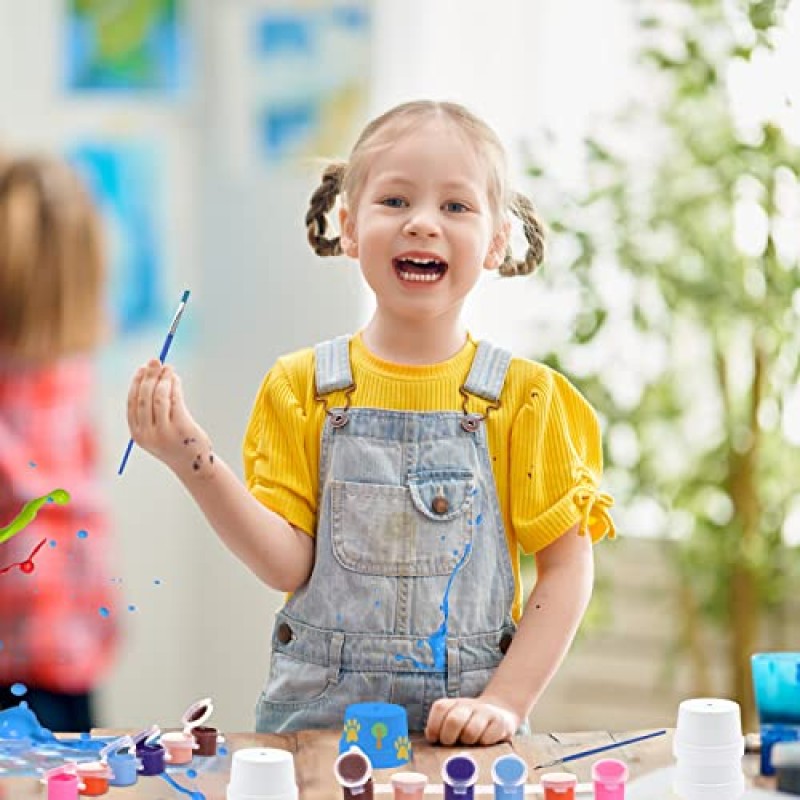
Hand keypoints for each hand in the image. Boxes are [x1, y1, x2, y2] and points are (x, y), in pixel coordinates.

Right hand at [127, 359, 213, 475]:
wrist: (193, 465)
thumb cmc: (175, 444)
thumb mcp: (157, 430)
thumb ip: (151, 410)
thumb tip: (153, 376)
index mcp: (137, 433)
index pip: (132, 402)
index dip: (136, 383)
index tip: (142, 369)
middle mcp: (147, 433)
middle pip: (144, 397)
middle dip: (149, 376)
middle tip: (156, 361)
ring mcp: (163, 431)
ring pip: (159, 397)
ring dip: (164, 379)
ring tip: (169, 369)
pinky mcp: (180, 427)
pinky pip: (175, 400)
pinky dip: (174, 386)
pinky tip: (176, 379)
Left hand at [425, 696, 519, 745]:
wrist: (500, 712)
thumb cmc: (470, 723)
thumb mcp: (453, 721)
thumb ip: (440, 728)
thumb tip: (430, 735)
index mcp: (454, 703)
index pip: (440, 707)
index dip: (434, 725)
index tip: (434, 739)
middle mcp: (469, 705)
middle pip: (454, 720)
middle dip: (448, 737)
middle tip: (451, 744)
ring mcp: (486, 712)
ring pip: (470, 732)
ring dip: (467, 743)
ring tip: (469, 744)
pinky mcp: (500, 722)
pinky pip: (487, 738)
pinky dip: (482, 745)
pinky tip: (484, 743)